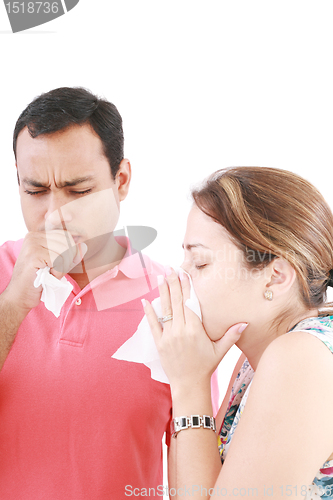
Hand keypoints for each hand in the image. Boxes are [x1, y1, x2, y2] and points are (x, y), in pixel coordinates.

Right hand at [4, 230, 86, 314]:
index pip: (66, 235)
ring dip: (62, 268)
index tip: (62, 265)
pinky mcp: (33, 254)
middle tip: (56, 272)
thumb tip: (83, 246)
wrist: (20, 296)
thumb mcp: (53, 262)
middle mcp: (34, 236)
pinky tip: (48, 276)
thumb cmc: (38, 280)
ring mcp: (33, 244)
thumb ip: (66, 252)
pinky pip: (59, 261)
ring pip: (64, 251)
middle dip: (67, 261)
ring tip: (50, 274)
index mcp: (38, 235)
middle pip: (67, 242)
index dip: (71, 251)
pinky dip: (58, 273)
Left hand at [142, 267, 247, 391]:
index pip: (190, 303)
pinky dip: (148, 312)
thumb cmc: (206, 367)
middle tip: (170, 268)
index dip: (186, 287)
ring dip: (162, 292)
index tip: (184, 273)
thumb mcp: (220, 351)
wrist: (188, 385)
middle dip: (173, 283)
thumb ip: (232, 335)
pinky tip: (145, 300)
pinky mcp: (159, 343)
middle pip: (176, 302)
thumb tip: (245, 322)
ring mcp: (168, 336)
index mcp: (195, 330)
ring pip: (165, 310)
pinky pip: (153, 324)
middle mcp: (180, 331)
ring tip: (159, 277)